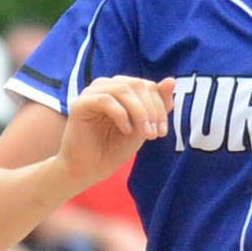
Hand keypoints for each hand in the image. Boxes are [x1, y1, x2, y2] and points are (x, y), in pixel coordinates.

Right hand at [58, 75, 173, 191]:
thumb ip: (158, 105)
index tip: (162, 132)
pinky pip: (105, 100)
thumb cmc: (114, 148)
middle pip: (137, 85)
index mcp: (120, 88)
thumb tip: (171, 80)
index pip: (147, 86)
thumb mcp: (143, 126)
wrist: (89, 170)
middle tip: (154, 135)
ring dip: (139, 113)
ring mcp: (91, 93)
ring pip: (123, 90)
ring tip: (144, 134)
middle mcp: (105, 86)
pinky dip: (121, 115)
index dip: (160, 106)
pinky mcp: (80, 104)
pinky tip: (125, 131)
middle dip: (151, 110)